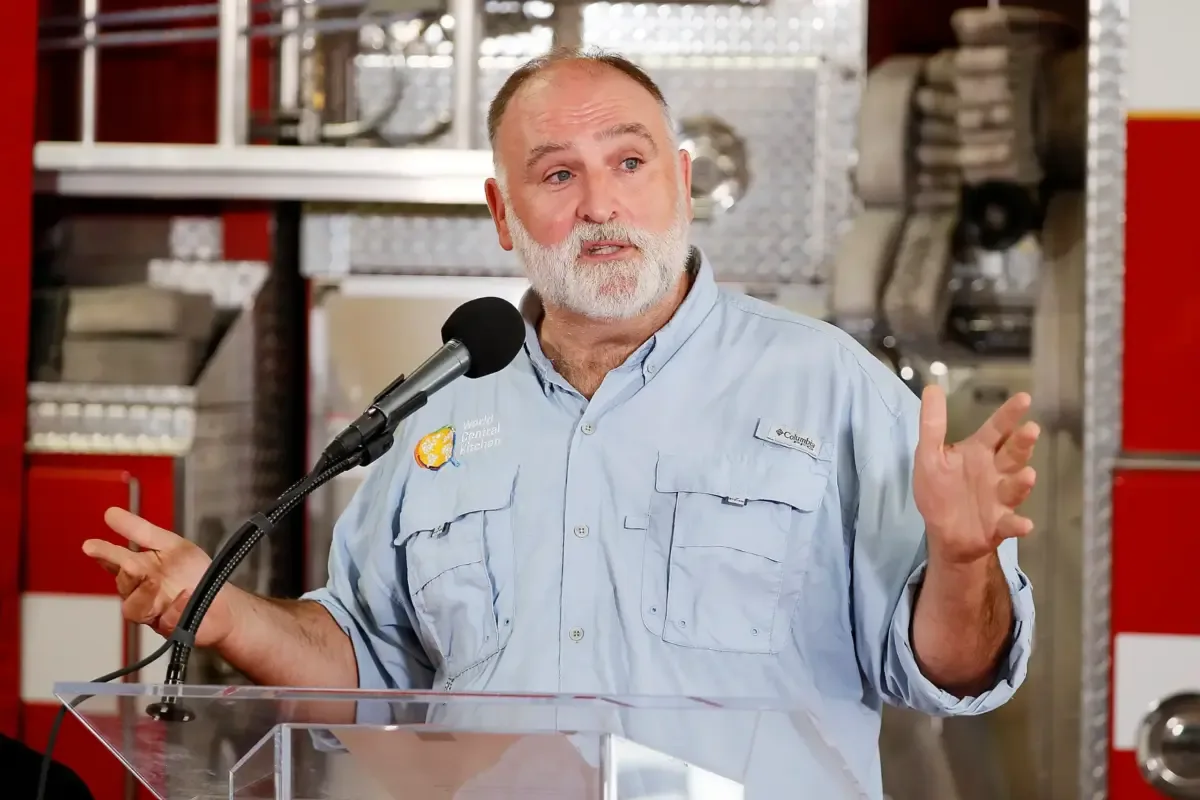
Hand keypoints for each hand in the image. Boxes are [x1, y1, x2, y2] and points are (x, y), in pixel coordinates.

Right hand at [82, 507, 235, 647]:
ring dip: (144, 593)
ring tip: (154, 580)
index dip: (103, 554)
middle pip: (123, 583)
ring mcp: (152, 610)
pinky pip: (164, 620)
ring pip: (134, 607)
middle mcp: (140, 590)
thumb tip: (110, 513)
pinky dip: (174, 608)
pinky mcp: (167, 627)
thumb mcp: (171, 545)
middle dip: (125, 573)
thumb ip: (141, 531)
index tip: (92, 546)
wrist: (222, 602)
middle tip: (129, 563)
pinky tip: (184, 597)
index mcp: (139, 568)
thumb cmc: (194, 574)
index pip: (114, 561)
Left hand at [913, 385, 1039, 564]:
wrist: (945, 534)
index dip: (1009, 415)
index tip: (1024, 398)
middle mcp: (996, 472)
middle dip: (1022, 443)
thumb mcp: (930, 456)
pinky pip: (1011, 523)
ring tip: (1027, 474)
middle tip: (1031, 430)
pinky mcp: (998, 525)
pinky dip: (1018, 524)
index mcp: (979, 453)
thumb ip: (932, 424)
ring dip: (1022, 482)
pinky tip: (1025, 524)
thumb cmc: (940, 490)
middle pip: (1012, 454)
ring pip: (1014, 487)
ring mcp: (1000, 499)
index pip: (996, 429)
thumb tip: (932, 386)